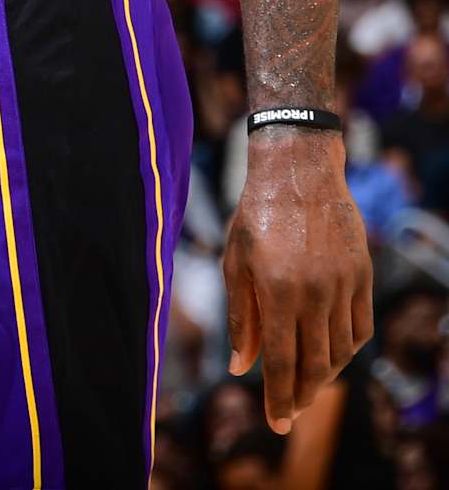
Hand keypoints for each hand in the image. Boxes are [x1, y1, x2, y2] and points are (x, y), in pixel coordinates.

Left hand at [224, 131, 373, 432]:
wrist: (298, 173)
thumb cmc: (255, 217)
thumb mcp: (235, 263)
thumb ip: (241, 317)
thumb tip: (240, 367)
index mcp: (277, 290)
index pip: (283, 362)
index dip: (280, 398)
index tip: (277, 424)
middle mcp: (315, 293)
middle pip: (316, 365)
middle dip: (302, 396)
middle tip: (291, 414)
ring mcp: (343, 285)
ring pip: (340, 350)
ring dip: (324, 374)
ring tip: (306, 384)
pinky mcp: (362, 276)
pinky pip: (360, 328)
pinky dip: (347, 348)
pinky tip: (331, 353)